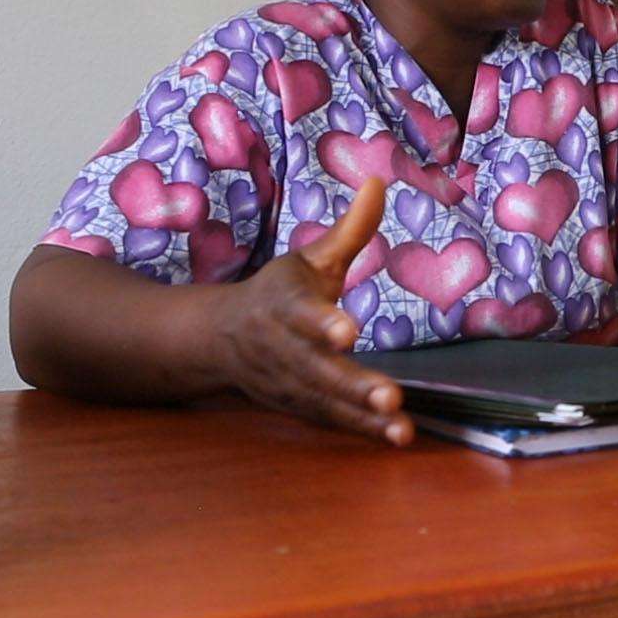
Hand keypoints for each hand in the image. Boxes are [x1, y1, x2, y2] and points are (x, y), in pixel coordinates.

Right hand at [206, 177, 411, 444]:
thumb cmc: (276, 293)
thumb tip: (379, 181)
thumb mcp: (309, 257)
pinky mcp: (297, 406)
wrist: (218, 339)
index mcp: (283, 306)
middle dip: (352, 384)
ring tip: (399, 425)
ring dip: (361, 415)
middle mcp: (282, 349)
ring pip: (325, 402)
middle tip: (389, 395)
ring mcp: (288, 383)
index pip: (302, 314)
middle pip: (317, 369)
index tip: (348, 330)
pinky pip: (330, 421)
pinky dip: (360, 431)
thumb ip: (349, 229)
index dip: (323, 322)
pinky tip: (396, 436)